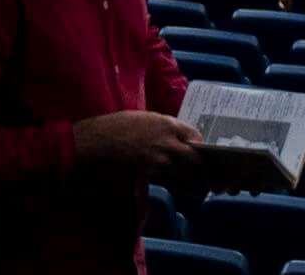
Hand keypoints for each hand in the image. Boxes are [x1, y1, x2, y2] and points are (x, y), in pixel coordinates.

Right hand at [70, 112, 202, 176]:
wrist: (101, 139)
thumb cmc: (122, 125)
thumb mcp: (148, 118)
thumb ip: (165, 128)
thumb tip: (178, 138)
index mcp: (169, 124)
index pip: (196, 136)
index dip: (200, 146)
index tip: (201, 152)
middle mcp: (168, 142)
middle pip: (194, 158)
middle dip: (199, 166)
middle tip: (204, 173)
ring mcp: (159, 160)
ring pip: (183, 173)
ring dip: (189, 179)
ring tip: (196, 185)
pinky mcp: (149, 173)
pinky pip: (167, 181)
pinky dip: (173, 184)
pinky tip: (176, 186)